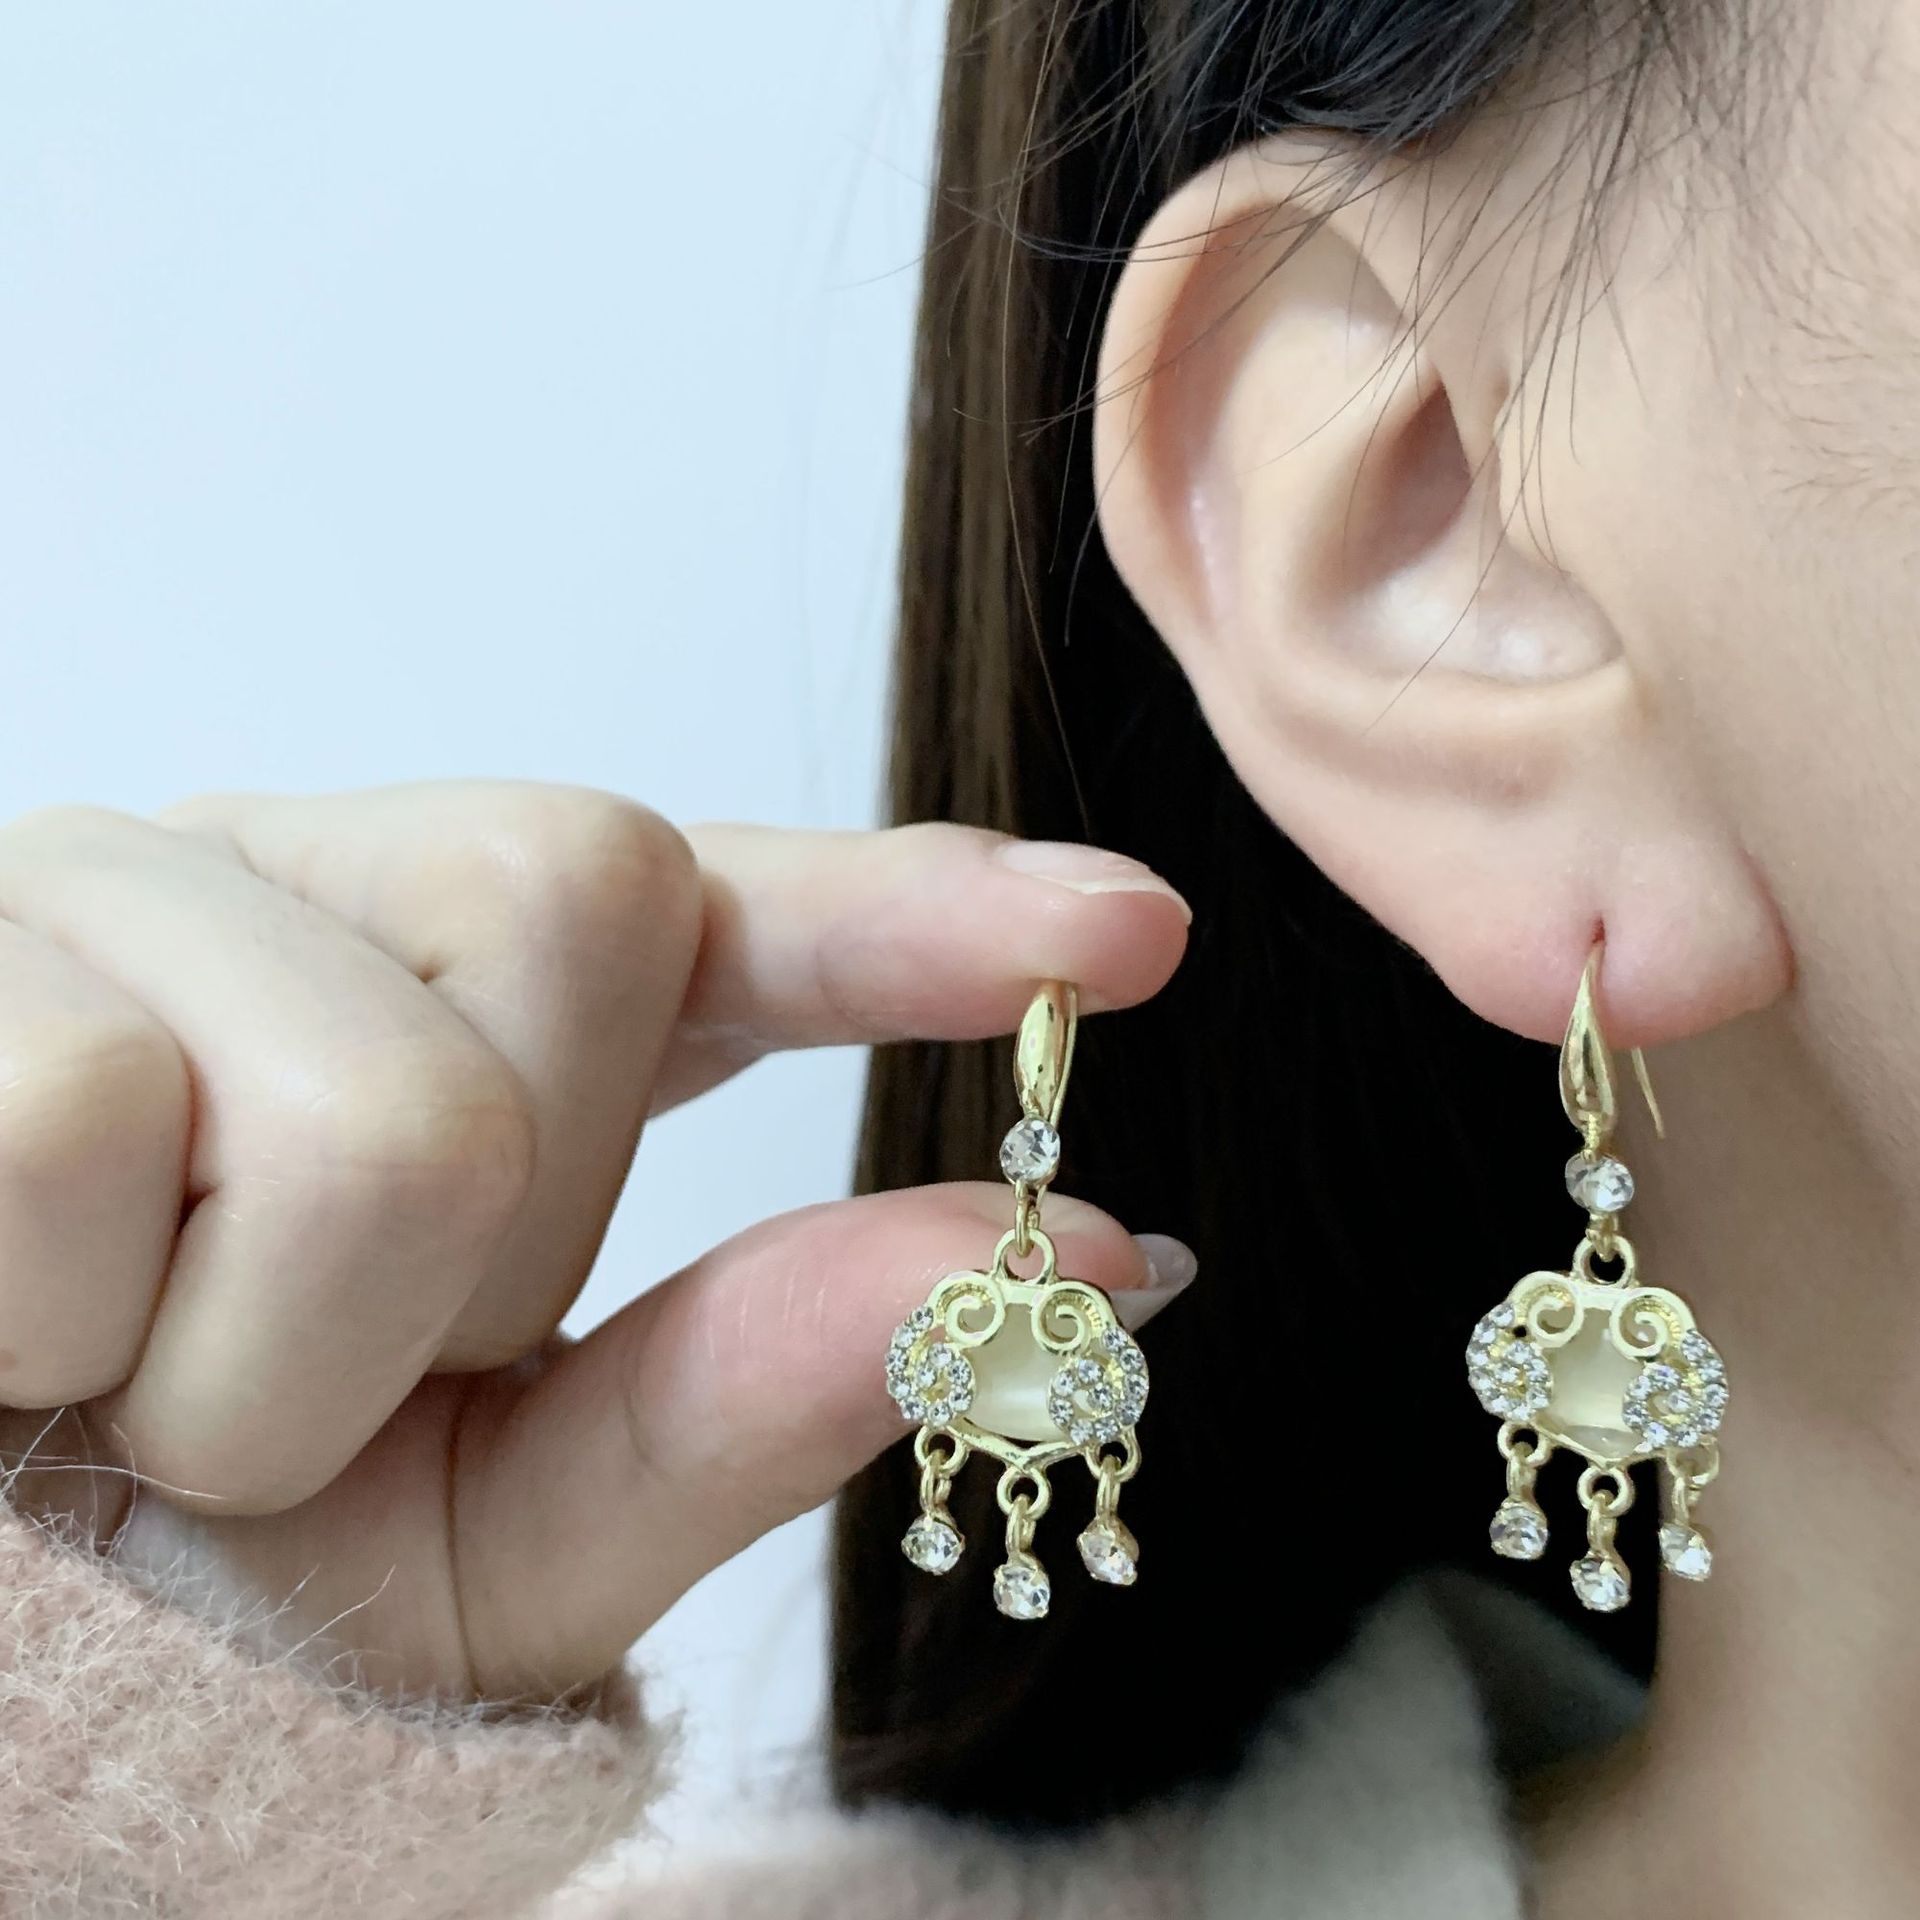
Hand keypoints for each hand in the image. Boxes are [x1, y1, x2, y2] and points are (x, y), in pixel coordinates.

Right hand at [0, 787, 1189, 1699]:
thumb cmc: (171, 1568)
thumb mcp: (484, 1528)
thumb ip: (753, 1391)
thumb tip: (1079, 1269)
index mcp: (444, 996)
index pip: (717, 902)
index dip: (919, 906)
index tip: (1129, 932)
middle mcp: (302, 884)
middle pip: (590, 905)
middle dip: (495, 1244)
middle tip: (296, 1365)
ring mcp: (113, 886)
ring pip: (387, 1095)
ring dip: (276, 1355)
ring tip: (120, 1384)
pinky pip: (95, 1126)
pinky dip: (64, 1334)